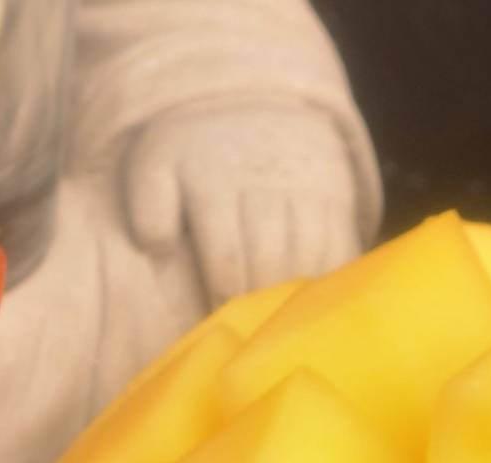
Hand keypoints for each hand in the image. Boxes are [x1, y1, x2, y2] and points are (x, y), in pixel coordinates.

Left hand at [125, 105, 363, 304]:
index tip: (216, 317)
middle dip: (256, 299)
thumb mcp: (156, 166)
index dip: (223, 293)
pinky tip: (313, 298)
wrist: (254, 108)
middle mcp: (267, 186)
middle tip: (247, 327)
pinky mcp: (337, 195)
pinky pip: (342, 243)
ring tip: (278, 318)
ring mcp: (307, 189)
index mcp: (216, 185)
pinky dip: (330, 276)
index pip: (226, 255)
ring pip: (310, 256)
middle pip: (271, 261)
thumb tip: (156, 249)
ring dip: (294, 293)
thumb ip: (148, 207)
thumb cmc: (192, 155)